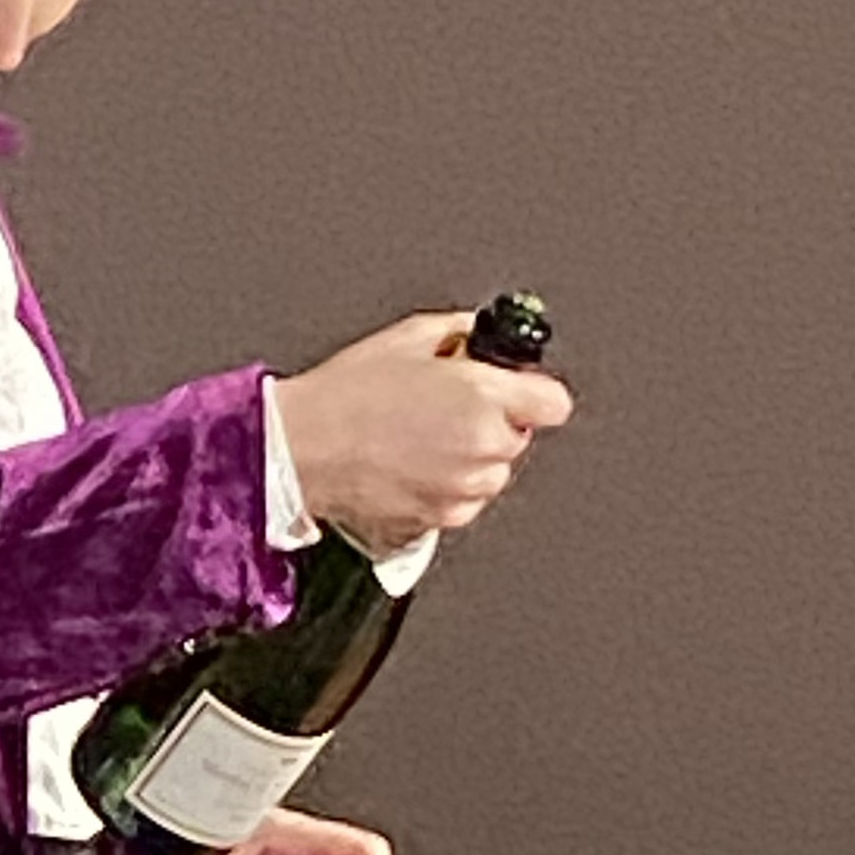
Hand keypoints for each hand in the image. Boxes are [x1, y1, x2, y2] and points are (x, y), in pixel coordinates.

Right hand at [274, 310, 572, 552]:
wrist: (300, 449)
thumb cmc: (343, 397)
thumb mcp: (408, 338)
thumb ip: (460, 333)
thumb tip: (476, 338)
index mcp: (483, 398)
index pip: (554, 403)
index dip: (532, 393)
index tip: (516, 390)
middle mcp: (481, 449)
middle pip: (518, 438)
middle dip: (491, 423)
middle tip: (446, 410)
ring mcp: (461, 490)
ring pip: (491, 473)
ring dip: (469, 459)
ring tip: (420, 439)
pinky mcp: (439, 520)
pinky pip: (461, 501)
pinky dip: (444, 487)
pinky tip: (409, 465)